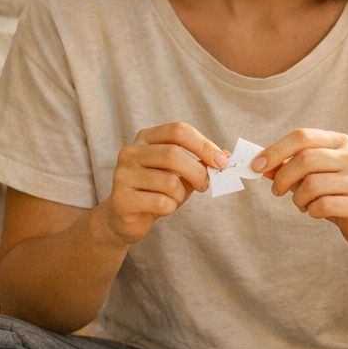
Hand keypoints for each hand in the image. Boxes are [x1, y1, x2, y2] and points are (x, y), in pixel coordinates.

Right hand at [96, 122, 229, 245]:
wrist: (125, 218)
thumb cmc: (157, 190)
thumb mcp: (181, 173)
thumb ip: (200, 163)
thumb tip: (226, 156)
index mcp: (146, 138)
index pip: (178, 130)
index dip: (203, 144)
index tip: (221, 162)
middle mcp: (131, 152)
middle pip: (173, 154)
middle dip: (197, 172)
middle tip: (205, 185)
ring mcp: (123, 174)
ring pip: (169, 181)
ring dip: (181, 194)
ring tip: (175, 198)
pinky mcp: (121, 199)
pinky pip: (160, 202)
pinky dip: (170, 208)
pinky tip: (162, 208)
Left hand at [255, 129, 347, 249]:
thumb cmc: (336, 194)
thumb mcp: (312, 175)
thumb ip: (288, 167)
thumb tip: (259, 165)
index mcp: (340, 142)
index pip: (302, 136)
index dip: (275, 150)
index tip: (255, 166)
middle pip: (305, 159)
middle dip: (283, 178)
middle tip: (276, 191)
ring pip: (312, 184)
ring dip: (298, 198)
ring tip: (303, 204)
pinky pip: (323, 205)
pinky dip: (312, 211)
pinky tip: (316, 212)